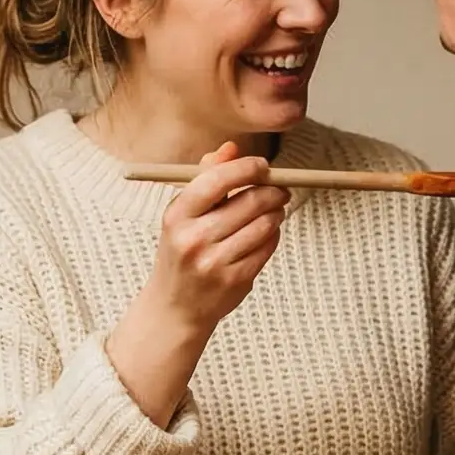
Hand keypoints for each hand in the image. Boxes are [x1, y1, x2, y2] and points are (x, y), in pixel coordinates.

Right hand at [138, 143, 285, 335]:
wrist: (175, 307)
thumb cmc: (181, 252)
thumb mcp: (182, 215)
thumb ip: (205, 178)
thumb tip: (231, 148)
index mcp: (176, 215)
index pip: (217, 180)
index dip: (247, 168)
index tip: (262, 166)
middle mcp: (193, 238)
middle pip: (248, 201)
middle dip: (272, 190)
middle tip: (279, 188)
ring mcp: (215, 262)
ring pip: (264, 224)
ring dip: (276, 212)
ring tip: (275, 210)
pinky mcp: (235, 280)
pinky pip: (267, 247)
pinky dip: (273, 235)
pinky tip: (266, 233)